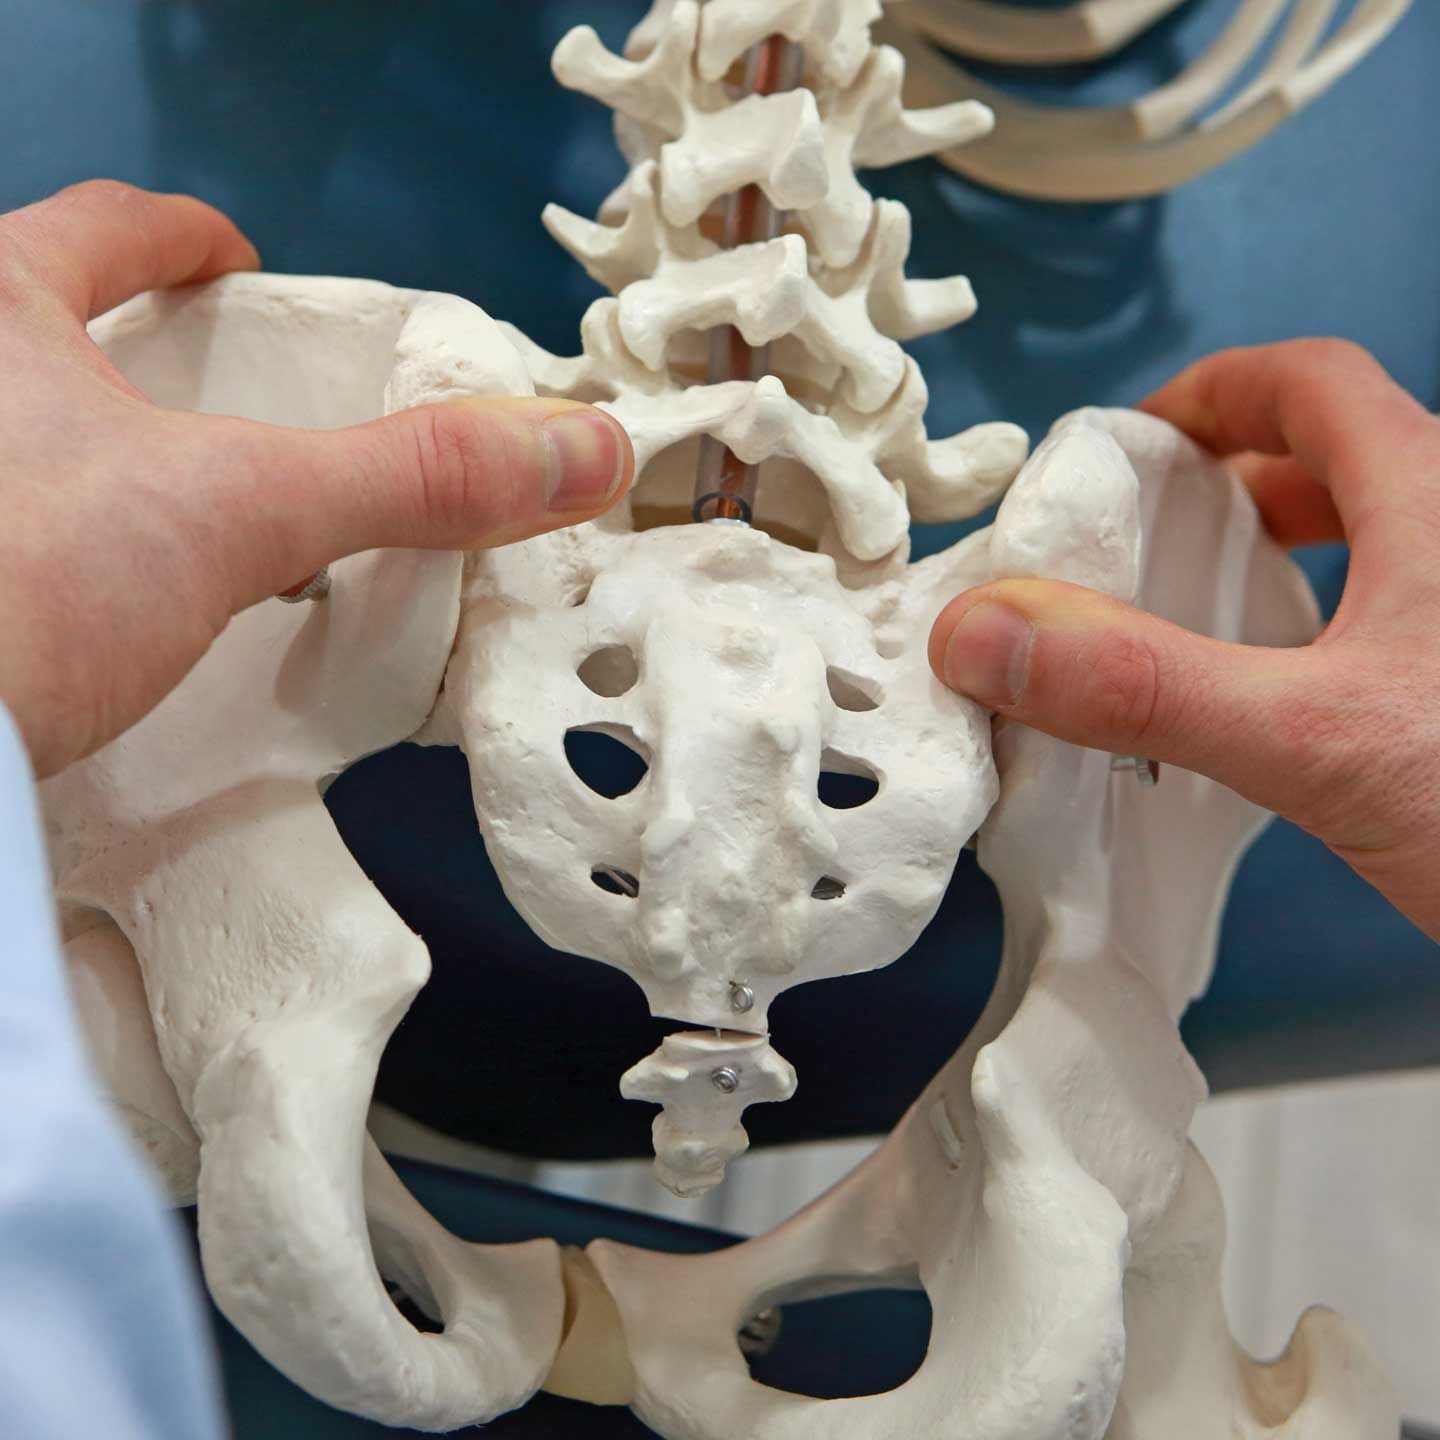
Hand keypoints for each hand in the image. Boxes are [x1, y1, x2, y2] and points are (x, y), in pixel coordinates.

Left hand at [0, 181, 632, 777]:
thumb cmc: (19, 577)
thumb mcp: (238, 512)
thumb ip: (408, 480)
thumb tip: (579, 450)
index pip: (101, 228)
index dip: (182, 239)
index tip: (235, 260)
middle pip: (36, 326)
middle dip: (128, 355)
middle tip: (212, 398)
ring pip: (14, 438)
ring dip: (82, 458)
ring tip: (165, 513)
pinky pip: (11, 537)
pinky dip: (53, 553)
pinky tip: (90, 613)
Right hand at [929, 340, 1439, 941]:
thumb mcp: (1315, 742)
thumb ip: (1141, 686)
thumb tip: (986, 633)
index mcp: (1438, 502)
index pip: (1312, 383)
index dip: (1211, 392)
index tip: (1133, 442)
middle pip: (1353, 455)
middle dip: (1241, 482)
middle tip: (1159, 537)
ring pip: (1390, 539)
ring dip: (1296, 557)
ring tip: (1216, 616)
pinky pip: (1408, 619)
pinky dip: (1339, 631)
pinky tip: (1301, 705)